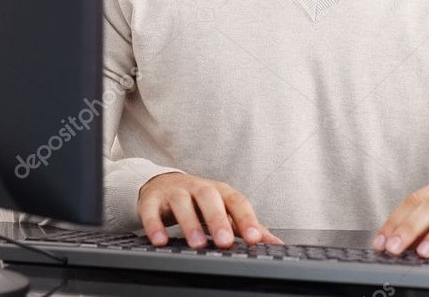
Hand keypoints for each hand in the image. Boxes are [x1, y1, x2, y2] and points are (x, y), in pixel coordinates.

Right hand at [137, 172, 283, 248]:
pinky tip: (160, 241)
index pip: (237, 202)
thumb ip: (248, 226)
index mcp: (221, 192)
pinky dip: (155, 225)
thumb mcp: (225, 210)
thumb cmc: (201, 202)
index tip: (255, 238)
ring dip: (189, 223)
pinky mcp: (152, 200)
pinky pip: (152, 210)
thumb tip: (275, 244)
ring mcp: (175, 192)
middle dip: (218, 220)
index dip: (246, 219)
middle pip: (210, 198)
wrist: (164, 185)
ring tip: (197, 244)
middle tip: (225, 242)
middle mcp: (199, 188)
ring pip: (182, 203)